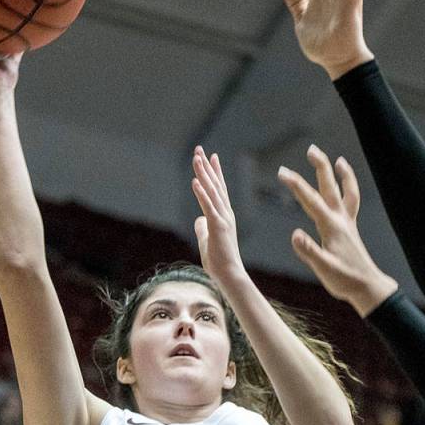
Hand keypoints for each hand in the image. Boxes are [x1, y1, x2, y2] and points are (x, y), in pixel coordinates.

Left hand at [191, 148, 246, 284]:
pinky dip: (202, 193)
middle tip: (200, 150)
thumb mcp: (207, 240)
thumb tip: (198, 219)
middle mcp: (226, 213)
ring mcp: (223, 218)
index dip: (214, 172)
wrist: (229, 275)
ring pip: (212, 191)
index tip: (211, 156)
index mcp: (224, 215)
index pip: (219, 189)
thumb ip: (203, 228)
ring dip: (204, 174)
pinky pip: (208, 207)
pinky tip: (195, 181)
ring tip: (196, 158)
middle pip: (215, 185)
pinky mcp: (218, 226)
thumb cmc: (220, 261)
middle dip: (207, 167)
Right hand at [278, 145, 397, 316]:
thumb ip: (309, 251)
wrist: (368, 288)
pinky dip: (349, 190)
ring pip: (345, 192)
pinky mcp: (351, 229)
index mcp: (331, 227)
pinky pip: (351, 202)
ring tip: (337, 159)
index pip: (310, 200)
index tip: (282, 172)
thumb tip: (295, 234)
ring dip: (341, 174)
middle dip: (320, 167)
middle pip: (330, 187)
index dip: (296, 185)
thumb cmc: (345, 280)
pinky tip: (343, 188)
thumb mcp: (324, 268)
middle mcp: (341, 220)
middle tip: (311, 149)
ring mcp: (348, 223)